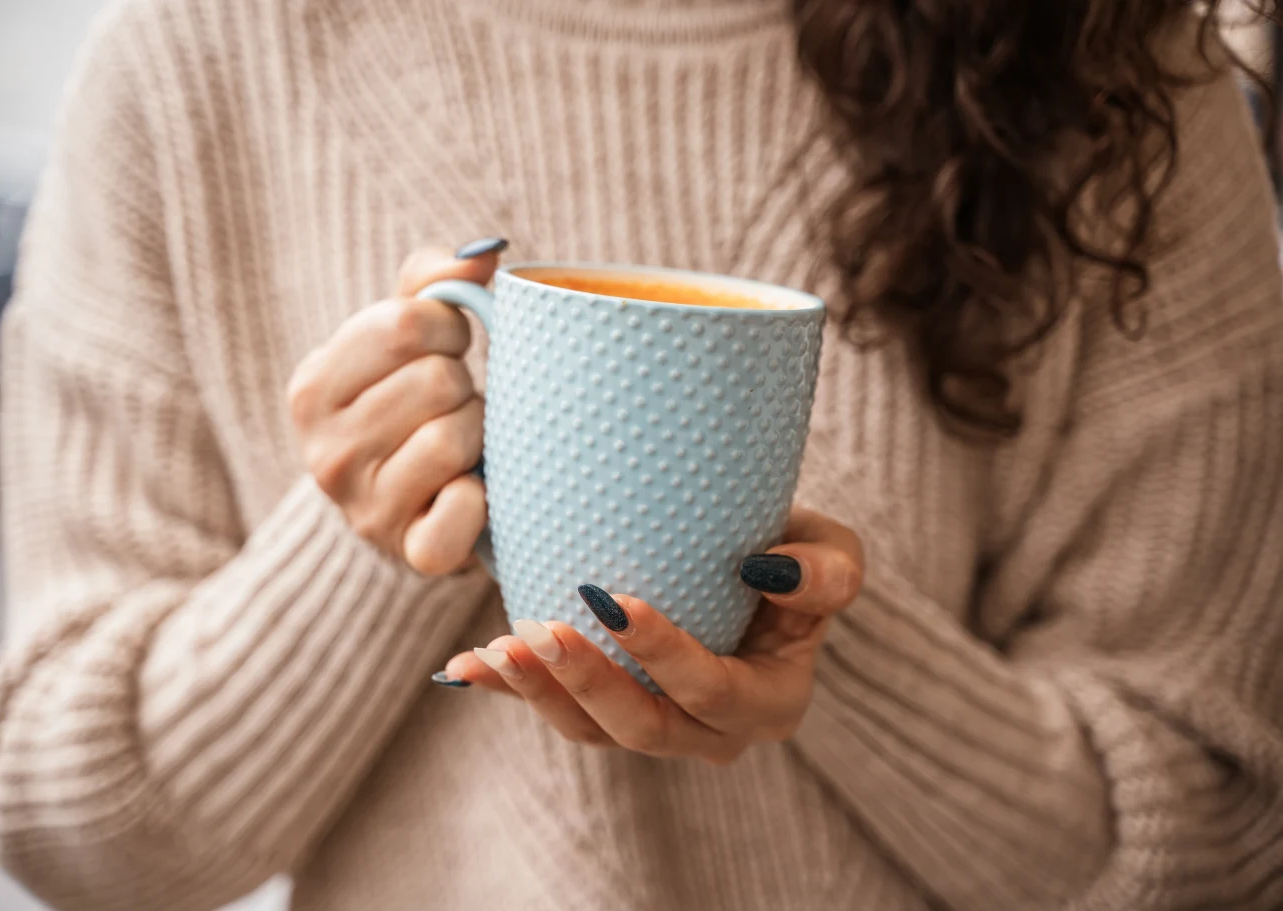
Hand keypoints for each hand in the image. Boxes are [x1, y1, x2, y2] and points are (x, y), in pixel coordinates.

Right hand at [287, 241, 505, 573]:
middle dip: (463, 385)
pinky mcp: (409, 552)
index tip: (446, 348)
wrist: (407, 510)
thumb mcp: (404, 338)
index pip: (405, 324)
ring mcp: (364, 509)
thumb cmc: (410, 404)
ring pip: (453, 438)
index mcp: (313, 388)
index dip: (449, 327)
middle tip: (452, 405)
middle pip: (437, 381)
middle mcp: (324, 451)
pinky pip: (461, 513)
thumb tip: (485, 251)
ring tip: (463, 443)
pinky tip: (470, 490)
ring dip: (478, 434)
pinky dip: (479, 499)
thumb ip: (434, 282)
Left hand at [438, 507, 863, 762]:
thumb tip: (769, 572)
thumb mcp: (834, 552)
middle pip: (645, 727)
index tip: (613, 600)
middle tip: (541, 631)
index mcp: (769, 702)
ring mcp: (658, 730)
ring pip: (593, 732)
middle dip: (589, 683)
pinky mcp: (612, 715)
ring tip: (495, 649)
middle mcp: (713, 734)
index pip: (713, 690)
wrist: (749, 564)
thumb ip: (828, 570)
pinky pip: (560, 713)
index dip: (663, 656)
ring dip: (540, 694)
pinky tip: (461, 668)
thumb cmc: (794, 553)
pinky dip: (510, 692)